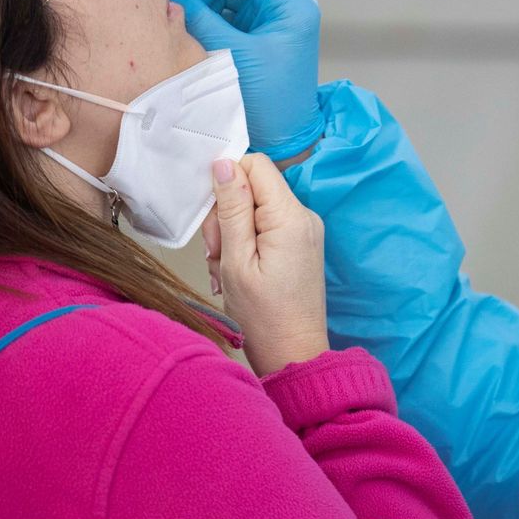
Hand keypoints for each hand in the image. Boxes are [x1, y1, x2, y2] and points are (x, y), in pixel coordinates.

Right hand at [170, 0, 322, 159]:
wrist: (286, 139)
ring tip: (185, 12)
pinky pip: (231, 1)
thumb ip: (202, 17)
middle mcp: (287, 1)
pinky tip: (193, 21)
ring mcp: (273, 13)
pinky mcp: (259, 26)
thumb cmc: (270, 104)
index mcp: (292, 3)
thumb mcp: (232, 55)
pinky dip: (210, 6)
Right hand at [207, 154, 329, 375]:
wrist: (293, 355)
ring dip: (232, 234)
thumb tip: (224, 163)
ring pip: (255, 208)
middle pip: (253, 187)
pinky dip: (245, 245)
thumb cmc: (263, 317)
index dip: (227, 182)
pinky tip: (237, 272)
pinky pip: (265, 227)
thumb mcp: (236, 260)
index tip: (214, 219)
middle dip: (226, 215)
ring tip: (227, 269)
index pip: (255, 164)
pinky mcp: (299, 244)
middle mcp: (304, 217)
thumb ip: (231, 209)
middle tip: (218, 253)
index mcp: (290, 217)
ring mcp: (304, 231)